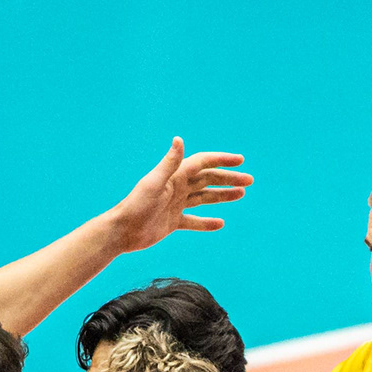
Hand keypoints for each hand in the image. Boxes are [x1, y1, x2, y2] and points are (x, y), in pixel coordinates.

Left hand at [107, 138, 253, 251]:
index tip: (240, 160)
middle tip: (249, 181)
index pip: (203, 163)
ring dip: (223, 195)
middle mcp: (177, 188)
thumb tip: (179, 139)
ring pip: (205, 198)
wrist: (122, 232)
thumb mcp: (154, 183)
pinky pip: (194, 220)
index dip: (221, 160)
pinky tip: (220, 223)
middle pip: (208, 180)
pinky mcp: (172, 222)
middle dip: (229, 179)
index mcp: (175, 177)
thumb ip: (169, 163)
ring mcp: (176, 205)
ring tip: (241, 194)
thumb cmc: (135, 206)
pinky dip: (207, 222)